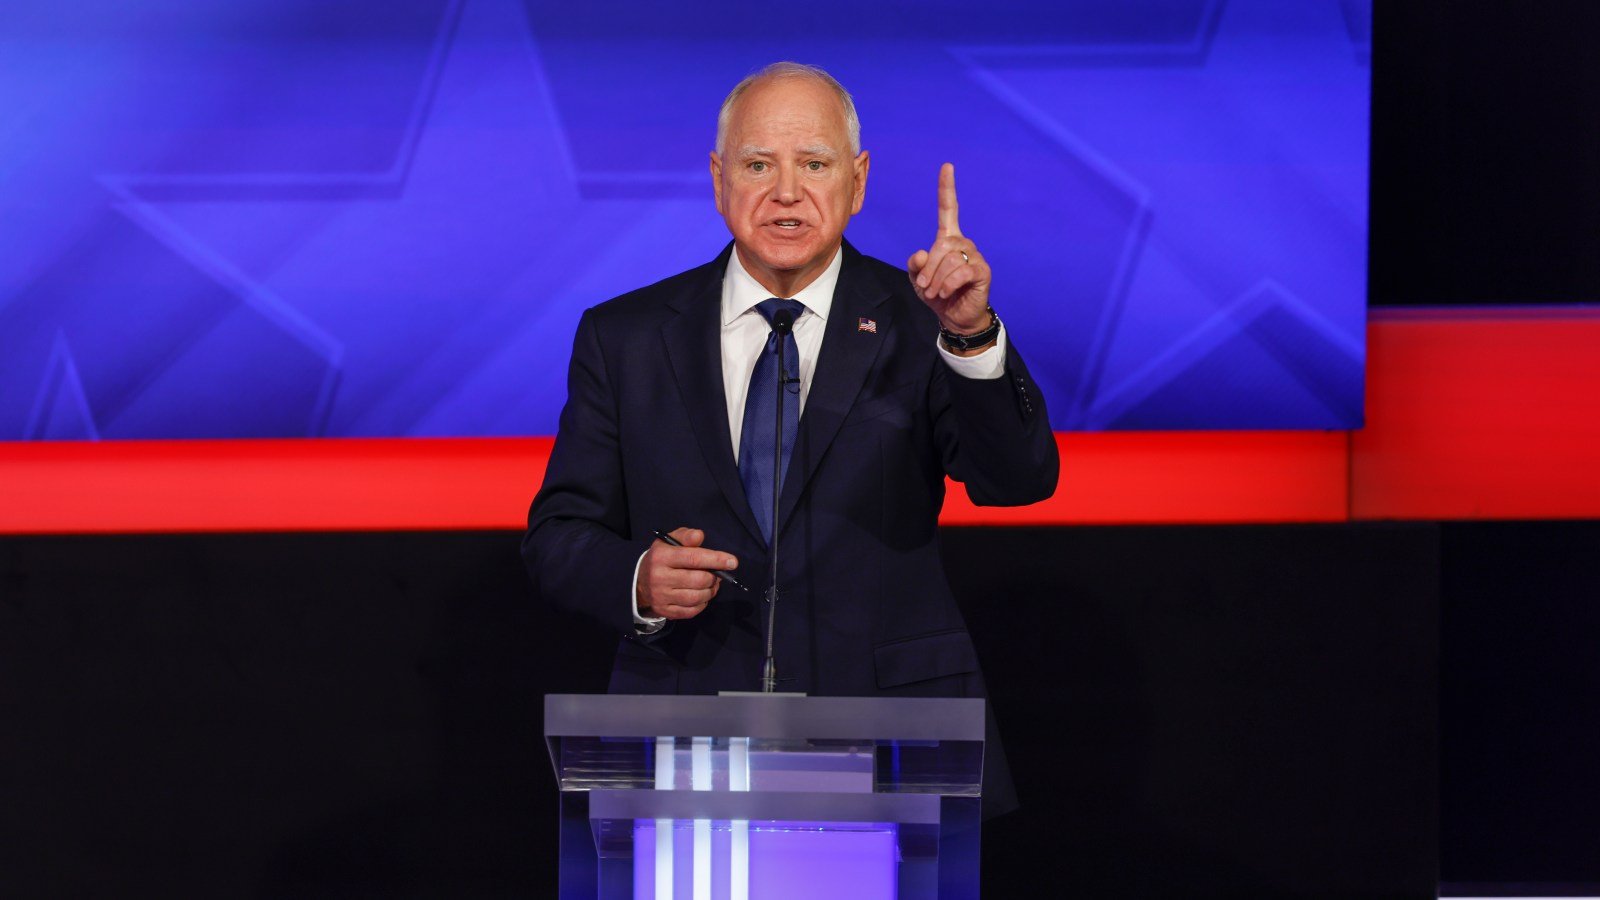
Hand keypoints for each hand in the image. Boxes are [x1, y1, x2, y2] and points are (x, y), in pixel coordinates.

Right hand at [636, 527, 738, 620]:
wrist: (639, 582)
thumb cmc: (661, 558)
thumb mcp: (669, 541)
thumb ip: (685, 536)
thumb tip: (699, 536)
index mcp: (662, 557)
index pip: (693, 558)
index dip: (716, 560)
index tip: (733, 562)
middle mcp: (659, 577)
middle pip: (698, 580)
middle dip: (714, 577)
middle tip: (717, 574)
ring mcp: (662, 597)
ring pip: (696, 597)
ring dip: (710, 591)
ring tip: (711, 584)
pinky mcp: (665, 611)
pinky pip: (691, 611)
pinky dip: (702, 604)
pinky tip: (702, 596)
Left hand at [907, 163, 992, 341]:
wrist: (954, 317)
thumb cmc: (937, 294)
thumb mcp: (918, 279)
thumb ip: (915, 265)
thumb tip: (921, 254)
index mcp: (948, 238)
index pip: (948, 209)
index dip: (947, 189)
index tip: (947, 167)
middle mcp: (963, 243)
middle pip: (941, 245)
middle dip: (929, 269)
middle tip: (925, 286)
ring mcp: (974, 256)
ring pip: (949, 259)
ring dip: (937, 279)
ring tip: (937, 291)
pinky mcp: (982, 271)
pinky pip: (960, 272)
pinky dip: (948, 284)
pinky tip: (947, 292)